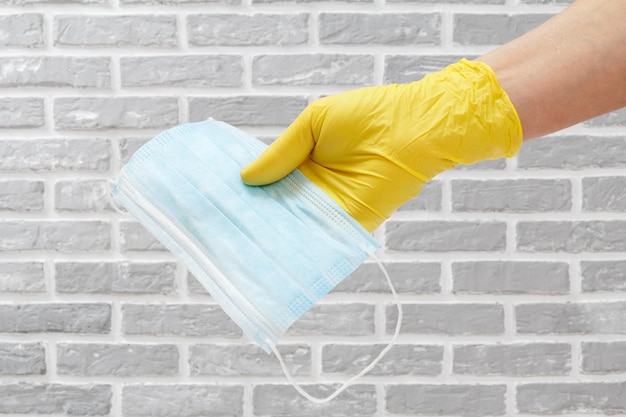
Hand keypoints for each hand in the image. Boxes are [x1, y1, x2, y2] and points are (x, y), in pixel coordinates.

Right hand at [240, 59, 522, 231]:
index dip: (244, 191)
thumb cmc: (368, 116)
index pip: (268, 182)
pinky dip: (300, 249)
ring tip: (234, 248)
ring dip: (270, 237)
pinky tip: (272, 257)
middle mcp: (315, 188)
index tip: (216, 200)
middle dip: (251, 219)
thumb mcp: (313, 123)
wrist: (413, 127)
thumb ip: (281, 152)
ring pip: (294, 227)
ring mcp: (331, 208)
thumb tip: (245, 178)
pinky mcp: (349, 225)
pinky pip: (321, 241)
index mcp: (304, 162)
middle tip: (217, 231)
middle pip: (277, 209)